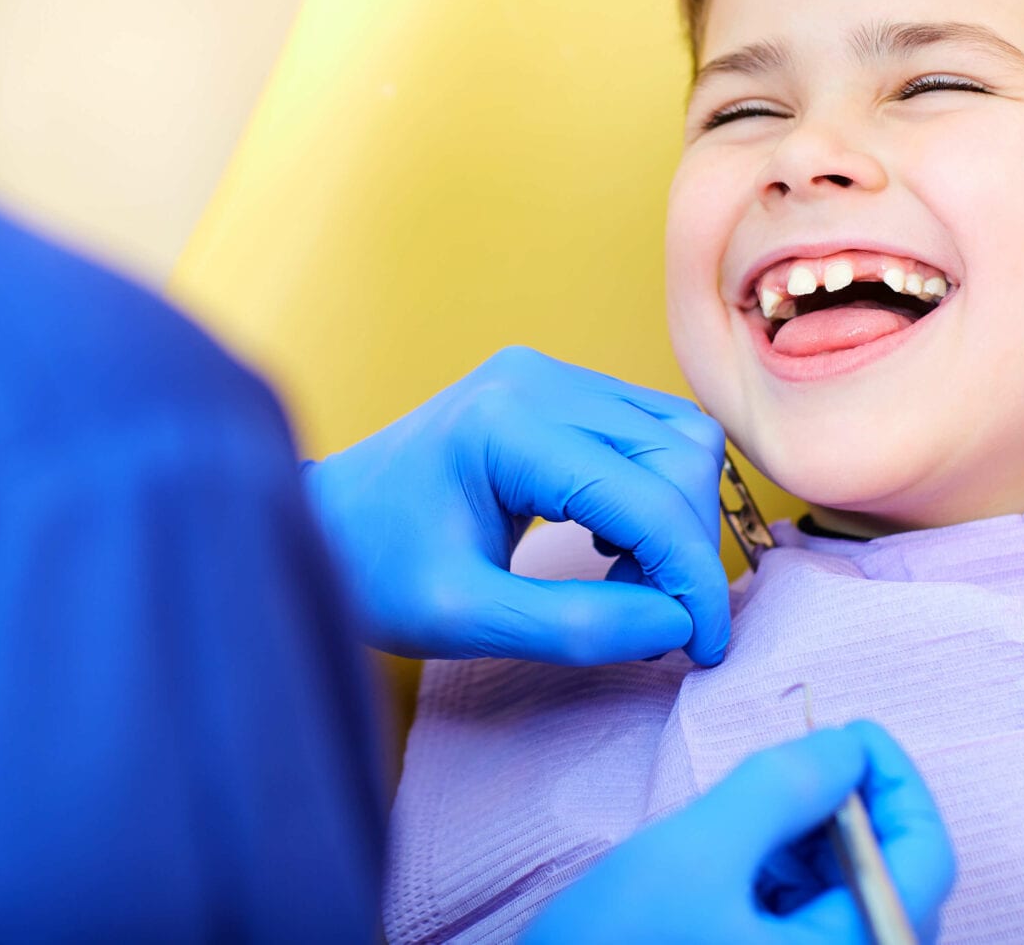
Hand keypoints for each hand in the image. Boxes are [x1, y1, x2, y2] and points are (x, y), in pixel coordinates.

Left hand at [304, 347, 730, 664]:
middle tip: (654, 623)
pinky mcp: (554, 385)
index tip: (702, 650)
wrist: (322, 523)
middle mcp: (537, 378)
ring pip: (677, 436)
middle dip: (687, 548)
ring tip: (628, 584)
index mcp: (507, 426)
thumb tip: (675, 626)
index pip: (648, 497)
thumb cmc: (375, 571)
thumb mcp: (464, 619)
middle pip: (678, 455)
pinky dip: (655, 494)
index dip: (691, 578)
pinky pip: (649, 431)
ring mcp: (547, 373)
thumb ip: (572, 627)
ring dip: (677, 519)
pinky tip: (609, 543)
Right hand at [524, 722, 956, 944]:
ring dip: (818, 842)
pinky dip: (790, 877)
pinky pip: (811, 925)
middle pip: (895, 882)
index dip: (898, 782)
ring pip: (851, 901)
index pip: (925, 861)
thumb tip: (849, 749)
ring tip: (755, 808)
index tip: (852, 729)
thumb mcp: (696, 851)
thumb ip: (782, 789)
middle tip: (798, 756)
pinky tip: (742, 853)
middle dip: (851, 809)